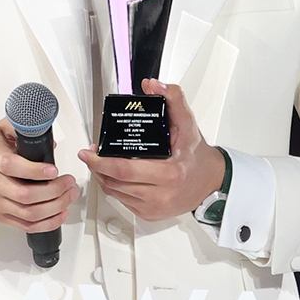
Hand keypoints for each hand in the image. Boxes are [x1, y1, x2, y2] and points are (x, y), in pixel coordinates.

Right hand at [0, 120, 78, 232]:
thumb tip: (49, 140)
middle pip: (24, 195)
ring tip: (69, 195)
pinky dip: (47, 223)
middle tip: (68, 182)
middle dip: (53, 190)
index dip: (34, 170)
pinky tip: (60, 213)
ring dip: (55, 207)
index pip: (10, 167)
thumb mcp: (1, 129)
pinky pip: (26, 226)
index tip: (53, 169)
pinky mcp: (0, 216)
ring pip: (28, 213)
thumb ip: (23, 128)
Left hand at [78, 79, 224, 221]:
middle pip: (116, 183)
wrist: (210, 181)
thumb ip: (172, 98)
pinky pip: (123, 202)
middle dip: (97, 168)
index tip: (90, 152)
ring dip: (103, 178)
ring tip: (99, 163)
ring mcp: (155, 207)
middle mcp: (161, 194)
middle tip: (90, 155)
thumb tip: (152, 85)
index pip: (125, 170)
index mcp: (169, 173)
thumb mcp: (187, 122)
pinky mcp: (150, 215)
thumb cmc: (195, 154)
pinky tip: (113, 176)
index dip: (102, 162)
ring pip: (116, 194)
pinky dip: (114, 188)